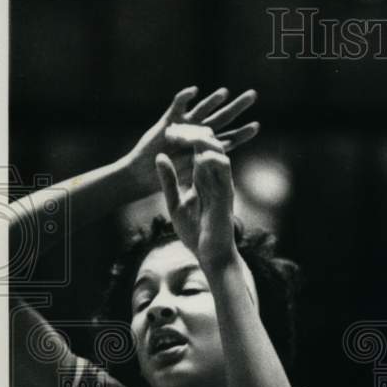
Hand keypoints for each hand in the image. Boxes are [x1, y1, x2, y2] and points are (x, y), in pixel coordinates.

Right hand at [125, 86, 258, 196]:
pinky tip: (194, 91)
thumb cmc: (168, 178)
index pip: (229, 138)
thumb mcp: (193, 174)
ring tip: (226, 92)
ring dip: (213, 101)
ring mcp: (184, 126)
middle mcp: (198, 133)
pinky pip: (177, 106)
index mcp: (206, 147)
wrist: (143, 174)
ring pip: (202, 109)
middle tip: (253, 95)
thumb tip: (224, 157)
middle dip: (238, 107)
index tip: (257, 126)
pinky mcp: (168, 121)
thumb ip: (207, 163)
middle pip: (222, 118)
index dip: (242, 133)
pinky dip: (185, 98)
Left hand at [155, 126, 237, 272]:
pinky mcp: (226, 192)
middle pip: (207, 143)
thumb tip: (159, 157)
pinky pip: (224, 167)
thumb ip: (169, 181)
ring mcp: (221, 183)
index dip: (184, 136)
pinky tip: (198, 155)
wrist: (210, 255)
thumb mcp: (175, 203)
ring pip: (217, 149)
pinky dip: (212, 157)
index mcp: (202, 178)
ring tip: (182, 137)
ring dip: (200, 139)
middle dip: (190, 132)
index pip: (196, 148)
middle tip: (172, 131)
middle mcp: (213, 177)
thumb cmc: (195, 233)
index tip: (167, 133)